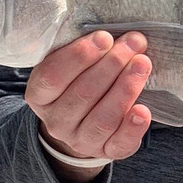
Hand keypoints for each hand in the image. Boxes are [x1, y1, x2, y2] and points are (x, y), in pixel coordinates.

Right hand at [24, 31, 152, 181]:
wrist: (82, 122)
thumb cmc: (79, 81)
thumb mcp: (69, 65)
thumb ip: (84, 50)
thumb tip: (117, 31)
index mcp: (39, 95)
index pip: (52, 77)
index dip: (78, 56)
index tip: (104, 37)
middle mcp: (56, 121)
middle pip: (82, 94)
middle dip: (111, 65)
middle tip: (133, 44)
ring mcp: (80, 140)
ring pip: (103, 118)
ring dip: (125, 89)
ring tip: (142, 64)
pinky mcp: (107, 151)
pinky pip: (119, 144)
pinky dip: (133, 128)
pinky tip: (143, 111)